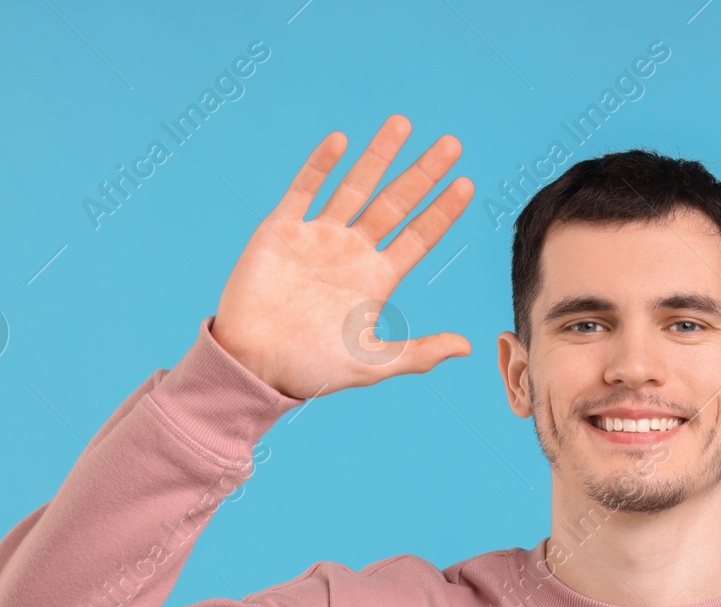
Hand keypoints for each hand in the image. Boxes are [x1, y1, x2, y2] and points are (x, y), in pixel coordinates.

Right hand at [212, 115, 472, 399]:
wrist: (253, 364)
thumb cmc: (312, 369)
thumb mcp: (372, 362)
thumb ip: (419, 353)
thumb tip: (467, 347)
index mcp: (376, 279)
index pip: (418, 236)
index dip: (441, 211)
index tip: (467, 183)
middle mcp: (352, 251)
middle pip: (395, 203)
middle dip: (422, 173)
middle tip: (452, 144)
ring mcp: (317, 237)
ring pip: (355, 186)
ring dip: (378, 156)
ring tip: (403, 124)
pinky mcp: (281, 230)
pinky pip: (304, 189)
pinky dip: (321, 165)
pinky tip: (341, 140)